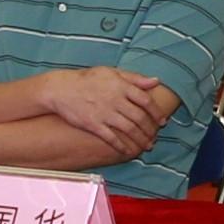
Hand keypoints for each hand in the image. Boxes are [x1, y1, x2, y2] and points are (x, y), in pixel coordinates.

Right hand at [31, 64, 175, 147]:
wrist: (61, 89)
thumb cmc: (87, 79)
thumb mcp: (111, 72)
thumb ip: (134, 78)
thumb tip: (156, 81)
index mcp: (121, 86)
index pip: (146, 101)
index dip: (157, 112)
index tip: (162, 121)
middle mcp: (115, 100)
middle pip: (140, 117)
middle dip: (150, 129)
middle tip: (155, 137)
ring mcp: (104, 113)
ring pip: (129, 129)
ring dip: (141, 139)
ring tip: (147, 146)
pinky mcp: (94, 125)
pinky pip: (112, 138)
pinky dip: (122, 146)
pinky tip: (128, 151)